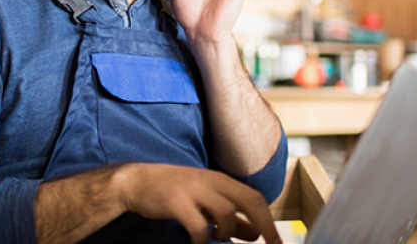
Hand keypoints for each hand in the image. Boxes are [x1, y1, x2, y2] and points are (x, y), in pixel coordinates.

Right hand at [121, 163, 281, 243]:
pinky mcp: (177, 202)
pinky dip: (203, 239)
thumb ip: (229, 215)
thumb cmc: (174, 191)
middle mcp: (211, 181)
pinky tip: (197, 240)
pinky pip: (200, 227)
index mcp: (220, 179)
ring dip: (227, 233)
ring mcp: (194, 189)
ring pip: (227, 214)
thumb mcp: (205, 199)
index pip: (254, 197)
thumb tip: (253, 233)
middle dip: (264, 227)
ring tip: (215, 236)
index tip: (277, 242)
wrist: (138, 181)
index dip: (269, 220)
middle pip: (249, 201)